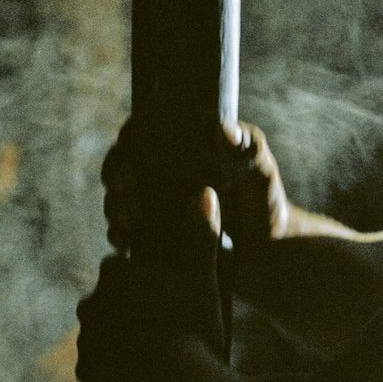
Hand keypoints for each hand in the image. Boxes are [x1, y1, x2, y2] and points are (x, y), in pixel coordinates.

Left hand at [76, 189, 224, 381]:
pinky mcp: (85, 372)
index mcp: (115, 273)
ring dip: (121, 339)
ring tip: (156, 355)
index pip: (125, 270)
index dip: (148, 285)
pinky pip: (98, 366)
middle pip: (110, 301)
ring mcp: (85, 339)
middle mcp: (90, 301)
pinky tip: (142, 374)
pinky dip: (115, 369)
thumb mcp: (205, 281)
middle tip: (166, 330)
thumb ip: (201, 236)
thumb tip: (206, 190)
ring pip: (103, 333)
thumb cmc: (198, 332)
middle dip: (130, 311)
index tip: (169, 301)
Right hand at [102, 118, 289, 255]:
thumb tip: (223, 130)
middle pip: (121, 166)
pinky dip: (119, 236)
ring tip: (130, 215)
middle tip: (128, 184)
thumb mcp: (260, 171)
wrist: (267, 251)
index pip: (142, 132)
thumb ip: (246, 148)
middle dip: (116, 173)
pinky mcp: (149, 239)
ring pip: (117, 200)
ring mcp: (150, 208)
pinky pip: (124, 235)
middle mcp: (158, 175)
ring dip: (115, 205)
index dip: (129, 136)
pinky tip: (125, 241)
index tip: (131, 144)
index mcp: (179, 147)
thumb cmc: (264, 200)